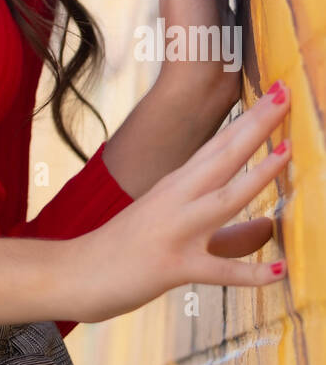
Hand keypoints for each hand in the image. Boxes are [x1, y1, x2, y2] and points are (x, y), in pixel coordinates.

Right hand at [62, 82, 290, 325]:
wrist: (76, 272)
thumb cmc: (124, 250)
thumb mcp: (172, 226)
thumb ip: (224, 230)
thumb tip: (269, 229)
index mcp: (175, 185)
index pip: (219, 144)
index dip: (250, 119)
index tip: (277, 92)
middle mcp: (177, 199)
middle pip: (224, 155)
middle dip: (257, 125)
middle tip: (285, 92)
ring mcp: (176, 230)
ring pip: (225, 198)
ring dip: (258, 176)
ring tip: (288, 152)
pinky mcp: (173, 266)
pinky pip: (218, 270)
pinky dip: (250, 272)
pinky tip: (279, 270)